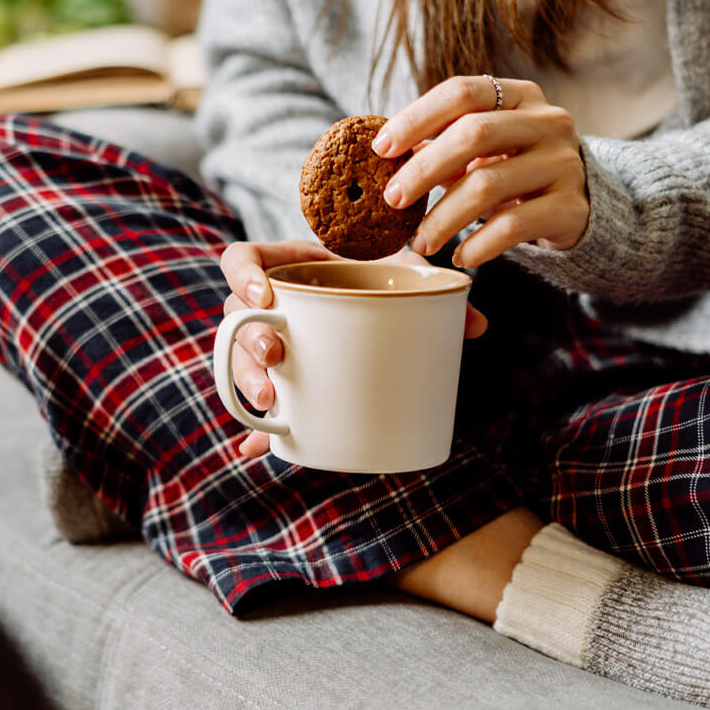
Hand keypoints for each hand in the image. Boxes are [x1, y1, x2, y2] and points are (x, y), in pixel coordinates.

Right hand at [219, 241, 487, 457]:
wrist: (381, 301)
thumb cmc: (381, 279)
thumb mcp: (404, 275)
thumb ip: (433, 292)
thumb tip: (476, 324)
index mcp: (288, 266)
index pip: (240, 261)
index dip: (242, 276)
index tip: (264, 296)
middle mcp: (268, 306)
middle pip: (234, 319)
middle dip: (248, 341)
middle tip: (276, 355)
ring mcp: (269, 344)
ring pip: (238, 362)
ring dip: (247, 382)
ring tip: (271, 401)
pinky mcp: (282, 382)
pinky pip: (258, 406)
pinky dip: (258, 430)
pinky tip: (256, 448)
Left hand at [375, 75, 588, 268]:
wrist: (576, 206)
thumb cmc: (513, 171)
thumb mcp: (481, 151)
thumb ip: (441, 147)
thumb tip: (383, 158)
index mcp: (518, 96)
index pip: (462, 92)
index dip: (417, 118)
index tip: (380, 149)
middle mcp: (547, 121)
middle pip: (475, 133)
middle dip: (424, 169)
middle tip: (392, 200)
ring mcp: (563, 163)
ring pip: (489, 185)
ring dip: (444, 218)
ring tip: (420, 242)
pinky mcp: (570, 207)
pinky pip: (514, 226)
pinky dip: (479, 245)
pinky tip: (461, 256)